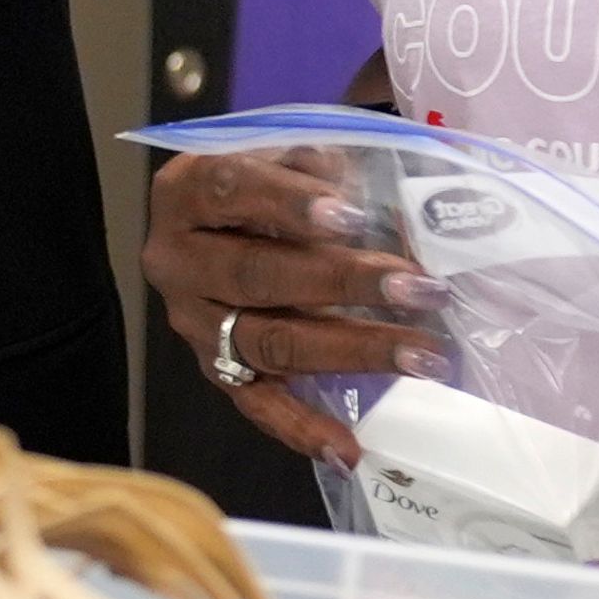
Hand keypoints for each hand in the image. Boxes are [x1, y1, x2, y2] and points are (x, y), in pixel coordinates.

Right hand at [142, 149, 451, 465]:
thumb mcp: (283, 150)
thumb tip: (393, 210)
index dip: (291, 203)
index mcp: (185, 192)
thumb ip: (323, 166)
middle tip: (419, 289)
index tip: (355, 217)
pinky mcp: (214, 369)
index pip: (233, 190)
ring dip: (351, 350)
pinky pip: (255, 404)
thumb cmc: (261, 178)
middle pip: (258, 275)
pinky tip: (348, 448)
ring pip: (268, 342)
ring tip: (421, 354)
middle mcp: (177, 261)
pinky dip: (302, 429)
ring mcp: (194, 323)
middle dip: (344, 283)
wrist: (215, 220)